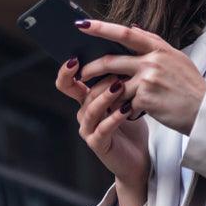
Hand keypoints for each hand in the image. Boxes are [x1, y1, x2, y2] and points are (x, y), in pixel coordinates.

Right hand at [55, 59, 148, 189]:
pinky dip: (115, 117)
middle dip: (93, 79)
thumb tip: (122, 49)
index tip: (75, 57)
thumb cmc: (132, 124)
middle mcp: (83, 113)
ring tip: (121, 86)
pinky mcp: (98, 144)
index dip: (66, 71)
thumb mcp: (125, 96)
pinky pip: (103, 128)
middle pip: (78, 93)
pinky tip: (127, 109)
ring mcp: (88, 130)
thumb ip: (118, 77)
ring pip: (91, 109)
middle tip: (109, 68)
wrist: (139, 156)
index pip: (67, 83)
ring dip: (106, 96)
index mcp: (86, 99)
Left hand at [74, 20, 205, 135]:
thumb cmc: (190, 86)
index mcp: (159, 48)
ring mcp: (148, 79)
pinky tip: (122, 113)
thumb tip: (133, 28)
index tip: (83, 25)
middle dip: (91, 67)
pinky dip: (120, 108)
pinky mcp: (145, 98)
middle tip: (80, 71)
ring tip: (92, 96)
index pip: (125, 33)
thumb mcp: (176, 58)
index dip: (102, 28)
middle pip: (111, 60)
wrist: (205, 110)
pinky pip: (124, 102)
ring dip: (101, 91)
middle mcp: (152, 61)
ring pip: (113, 83)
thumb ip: (154, 44)